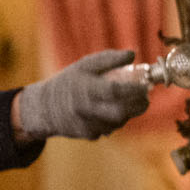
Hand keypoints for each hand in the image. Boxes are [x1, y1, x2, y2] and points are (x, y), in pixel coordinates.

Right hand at [13, 48, 150, 142]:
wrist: (45, 108)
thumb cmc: (69, 82)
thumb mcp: (85, 65)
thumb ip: (109, 59)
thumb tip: (132, 54)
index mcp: (84, 88)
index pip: (114, 91)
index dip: (134, 89)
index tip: (145, 84)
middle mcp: (85, 109)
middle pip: (121, 112)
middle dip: (139, 104)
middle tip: (144, 95)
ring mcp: (87, 125)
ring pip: (119, 122)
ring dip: (130, 111)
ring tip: (129, 100)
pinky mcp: (90, 135)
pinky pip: (112, 128)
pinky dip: (118, 119)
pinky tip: (113, 109)